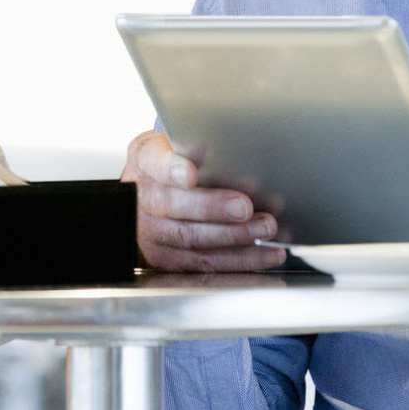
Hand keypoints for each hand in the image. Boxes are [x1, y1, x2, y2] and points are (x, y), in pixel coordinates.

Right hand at [124, 130, 287, 271]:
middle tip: (244, 206)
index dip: (172, 170)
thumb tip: (236, 152)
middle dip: (213, 208)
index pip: (155, 164)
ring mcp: (151, 232)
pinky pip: (204, 263)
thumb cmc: (173, 166)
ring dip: (234, 236)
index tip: (190, 173)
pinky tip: (266, 252)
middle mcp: (142, 198)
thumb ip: (197, 147)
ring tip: (265, 227)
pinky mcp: (167, 260)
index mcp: (145, 161)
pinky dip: (240, 260)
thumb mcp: (176, 145)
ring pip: (191, 238)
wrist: (148, 196)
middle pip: (174, 206)